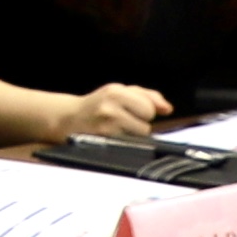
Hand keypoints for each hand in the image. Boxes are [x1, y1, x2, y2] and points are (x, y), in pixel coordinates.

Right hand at [55, 82, 170, 140]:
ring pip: (139, 137)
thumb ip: (148, 96)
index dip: (145, 112)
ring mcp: (106, 126)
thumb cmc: (98, 105)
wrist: (68, 119)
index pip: (149, 108)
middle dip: (140, 124)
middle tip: (124, 121)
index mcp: (116, 91)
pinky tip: (112, 137)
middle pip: (147, 124)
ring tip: (117, 129)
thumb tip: (168, 109)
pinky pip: (129, 146)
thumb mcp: (120, 92)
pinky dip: (125, 144)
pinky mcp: (104, 141)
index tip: (133, 112)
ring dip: (133, 136)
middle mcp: (110, 107)